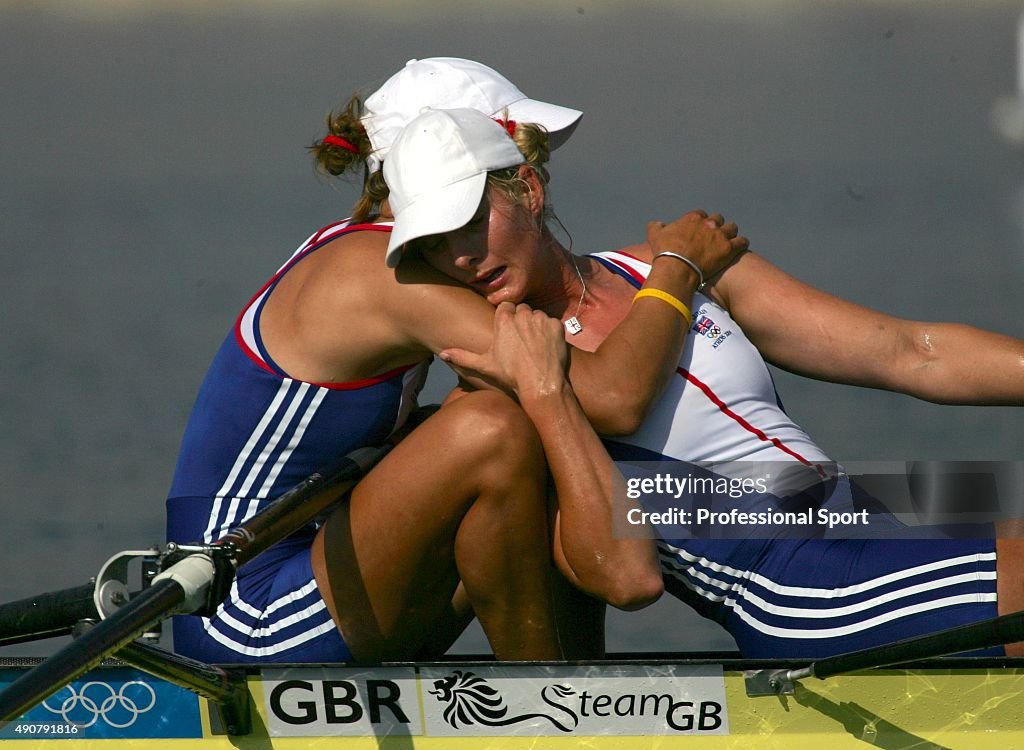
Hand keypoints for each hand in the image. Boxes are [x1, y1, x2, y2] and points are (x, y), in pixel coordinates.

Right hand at [440, 302, 568, 400]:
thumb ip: (463, 356)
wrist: (540, 384)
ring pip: (537, 315)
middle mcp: (523, 315)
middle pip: (521, 309)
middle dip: (521, 320)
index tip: (508, 331)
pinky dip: (551, 332)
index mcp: (504, 320)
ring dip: (536, 325)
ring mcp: (541, 319)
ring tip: (533, 344)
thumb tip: (442, 354)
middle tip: (521, 340)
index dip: (507, 318)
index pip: (505, 306)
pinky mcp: (556, 326)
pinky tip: (546, 346)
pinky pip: (552, 322)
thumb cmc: (511, 375)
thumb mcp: (485, 365)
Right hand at [647, 210, 748, 283]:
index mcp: (693, 218)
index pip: (701, 215)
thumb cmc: (665, 252)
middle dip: (716, 226)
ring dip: (730, 233)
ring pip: (732, 228)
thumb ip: (656, 226)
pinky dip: (741, 244)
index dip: (700, 222)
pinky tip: (738, 247)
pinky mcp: (729, 249)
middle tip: (713, 235)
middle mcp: (709, 223)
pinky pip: (742, 242)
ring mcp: (720, 235)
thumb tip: (656, 224)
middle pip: (718, 219)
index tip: (698, 230)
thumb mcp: (655, 235)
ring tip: (728, 240)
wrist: (677, 268)